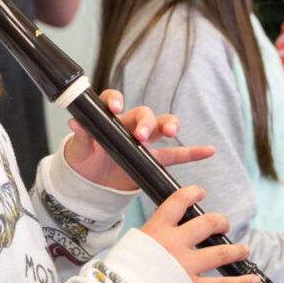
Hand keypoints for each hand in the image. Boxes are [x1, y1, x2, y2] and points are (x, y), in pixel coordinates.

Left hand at [62, 90, 214, 190]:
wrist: (90, 181)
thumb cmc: (84, 158)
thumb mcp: (79, 149)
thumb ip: (81, 136)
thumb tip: (74, 121)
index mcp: (110, 119)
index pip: (113, 101)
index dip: (115, 100)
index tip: (116, 107)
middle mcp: (130, 125)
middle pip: (144, 114)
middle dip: (146, 121)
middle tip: (142, 135)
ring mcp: (144, 142)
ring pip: (161, 127)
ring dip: (169, 125)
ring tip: (172, 130)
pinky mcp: (152, 159)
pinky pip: (175, 155)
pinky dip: (192, 153)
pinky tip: (208, 150)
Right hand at [141, 185, 260, 282]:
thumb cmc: (123, 269)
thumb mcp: (133, 244)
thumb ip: (151, 237)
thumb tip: (159, 234)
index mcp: (157, 229)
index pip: (178, 201)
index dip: (192, 193)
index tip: (199, 192)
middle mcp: (174, 244)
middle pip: (206, 223)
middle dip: (220, 221)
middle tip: (224, 223)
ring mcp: (185, 266)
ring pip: (220, 253)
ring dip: (236, 251)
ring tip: (244, 250)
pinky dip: (239, 282)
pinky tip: (252, 280)